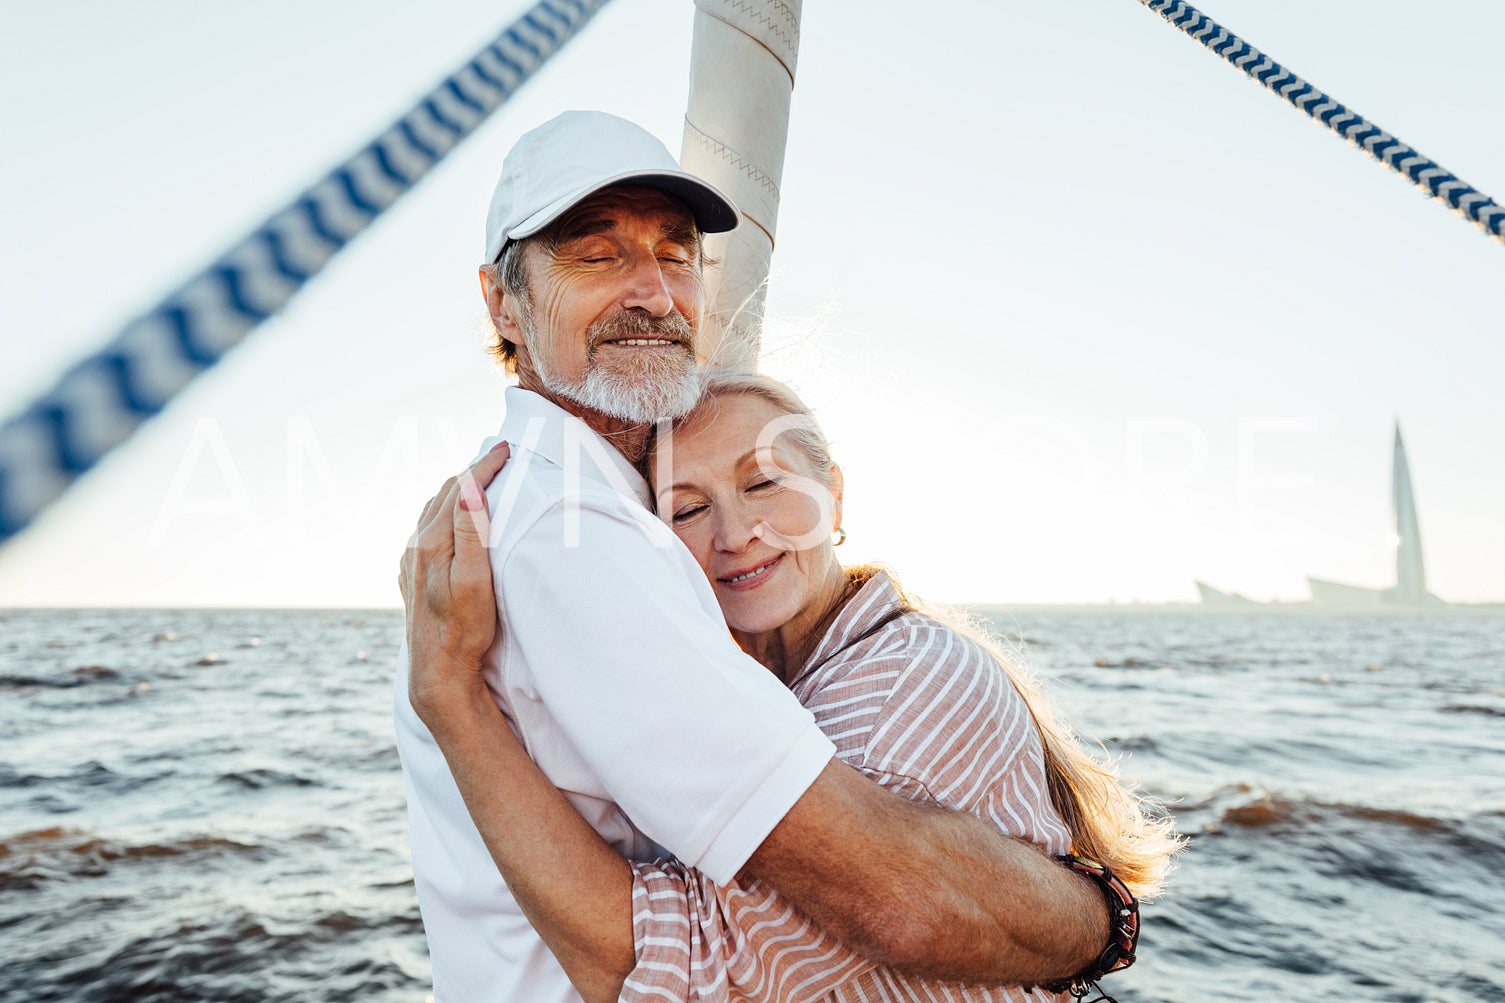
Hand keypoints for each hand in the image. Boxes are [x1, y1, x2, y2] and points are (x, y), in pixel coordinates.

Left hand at [400, 442, 510, 724]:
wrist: (437, 669)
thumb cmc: (464, 628)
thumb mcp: (475, 581)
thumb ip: (472, 533)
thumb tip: (471, 489)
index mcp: (432, 541)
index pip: (462, 489)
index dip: (485, 466)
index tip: (506, 448)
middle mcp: (415, 546)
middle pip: (445, 494)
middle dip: (472, 472)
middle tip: (498, 457)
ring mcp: (411, 560)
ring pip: (433, 509)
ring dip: (457, 491)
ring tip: (480, 479)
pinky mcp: (412, 574)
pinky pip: (426, 529)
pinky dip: (444, 512)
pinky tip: (454, 518)